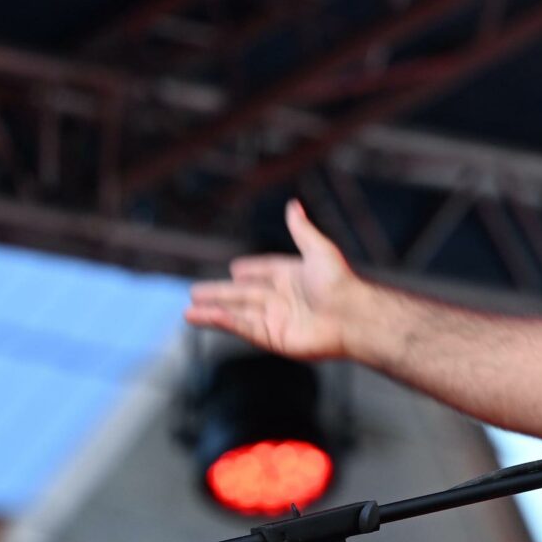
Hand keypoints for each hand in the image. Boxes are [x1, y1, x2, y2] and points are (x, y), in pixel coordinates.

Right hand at [185, 199, 362, 359]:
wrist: (352, 317)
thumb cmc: (340, 282)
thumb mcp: (319, 250)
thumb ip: (301, 229)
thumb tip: (293, 204)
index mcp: (292, 276)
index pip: (264, 272)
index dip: (250, 271)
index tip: (235, 269)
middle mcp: (283, 298)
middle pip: (243, 295)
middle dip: (220, 294)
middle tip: (196, 292)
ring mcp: (277, 319)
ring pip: (237, 314)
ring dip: (212, 311)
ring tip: (188, 311)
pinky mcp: (275, 338)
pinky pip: (243, 328)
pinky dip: (223, 322)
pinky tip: (205, 317)